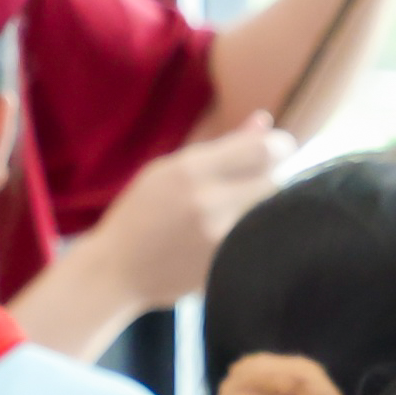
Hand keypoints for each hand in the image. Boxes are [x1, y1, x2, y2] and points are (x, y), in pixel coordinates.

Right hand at [97, 118, 288, 308]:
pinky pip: (259, 243)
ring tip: (243, 210)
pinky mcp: (224, 268)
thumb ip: (222, 147)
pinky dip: (256, 236)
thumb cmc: (141, 214)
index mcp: (190, 170)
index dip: (280, 147)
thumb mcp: (169, 170)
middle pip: (275, 182)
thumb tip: (265, 122)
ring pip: (271, 215)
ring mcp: (218, 240)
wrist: (115, 271)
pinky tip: (235, 236)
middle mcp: (207, 202)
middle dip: (273, 180)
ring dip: (266, 209)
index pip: (264, 150)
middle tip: (258, 184)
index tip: (278, 151)